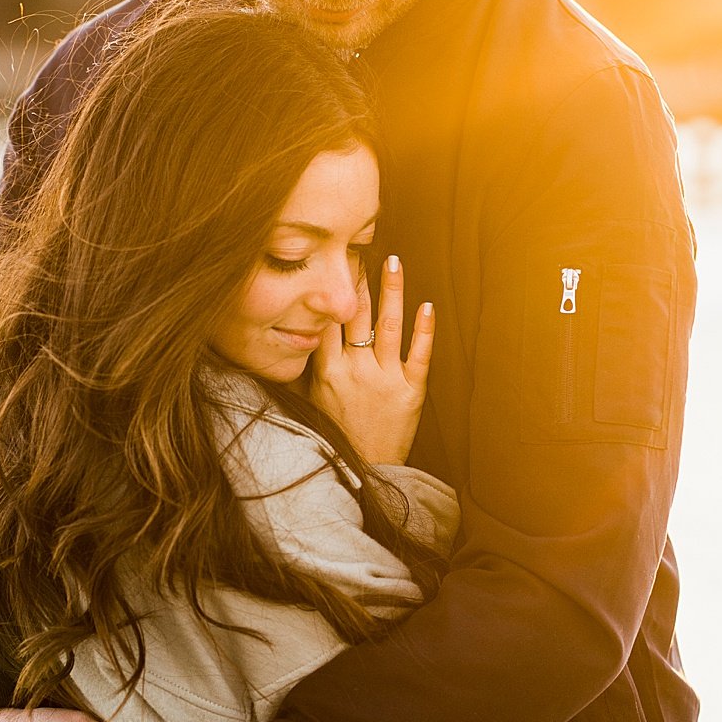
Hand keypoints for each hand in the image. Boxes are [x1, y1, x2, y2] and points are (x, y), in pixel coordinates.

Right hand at [308, 254, 434, 463]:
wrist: (367, 472)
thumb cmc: (336, 436)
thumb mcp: (311, 402)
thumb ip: (307, 368)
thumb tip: (294, 337)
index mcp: (327, 372)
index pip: (328, 320)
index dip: (331, 290)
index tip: (332, 263)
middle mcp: (356, 371)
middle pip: (357, 315)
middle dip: (359, 280)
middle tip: (360, 249)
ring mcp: (386, 380)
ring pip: (390, 326)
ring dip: (393, 291)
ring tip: (394, 263)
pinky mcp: (412, 392)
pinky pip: (420, 355)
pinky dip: (425, 329)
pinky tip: (427, 305)